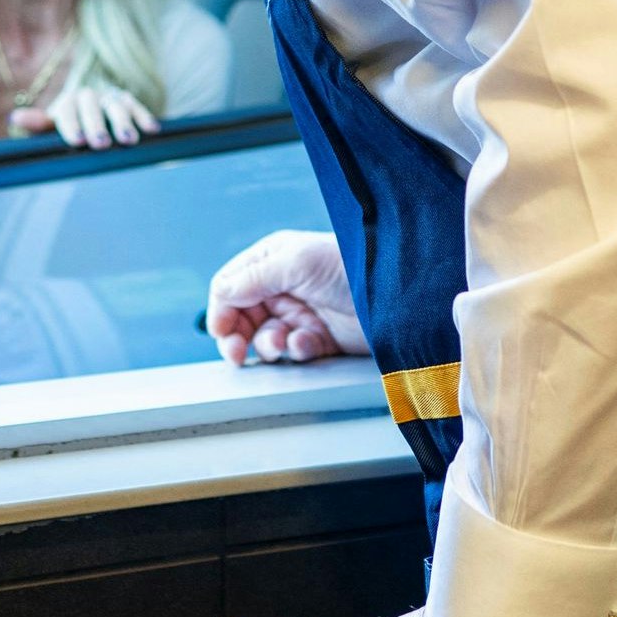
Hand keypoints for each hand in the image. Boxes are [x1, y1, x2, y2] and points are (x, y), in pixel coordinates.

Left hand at [11, 84, 157, 147]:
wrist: (89, 109)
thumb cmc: (68, 126)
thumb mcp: (52, 126)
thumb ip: (37, 124)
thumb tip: (16, 118)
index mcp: (67, 102)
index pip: (68, 110)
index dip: (72, 125)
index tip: (77, 141)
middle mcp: (88, 96)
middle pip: (92, 107)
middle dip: (97, 125)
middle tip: (100, 144)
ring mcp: (109, 98)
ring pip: (116, 106)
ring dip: (123, 122)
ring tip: (128, 140)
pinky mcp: (128, 101)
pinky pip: (137, 107)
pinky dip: (144, 117)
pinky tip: (152, 130)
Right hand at [207, 230, 365, 365]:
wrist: (396, 291)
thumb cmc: (348, 264)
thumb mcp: (294, 263)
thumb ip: (252, 279)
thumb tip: (220, 294)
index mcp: (272, 261)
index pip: (230, 287)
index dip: (221, 310)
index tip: (221, 332)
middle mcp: (282, 287)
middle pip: (242, 318)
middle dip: (238, 337)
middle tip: (237, 354)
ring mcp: (300, 313)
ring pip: (266, 338)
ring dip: (268, 344)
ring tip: (281, 345)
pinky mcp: (319, 338)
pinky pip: (294, 351)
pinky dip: (296, 350)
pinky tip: (308, 344)